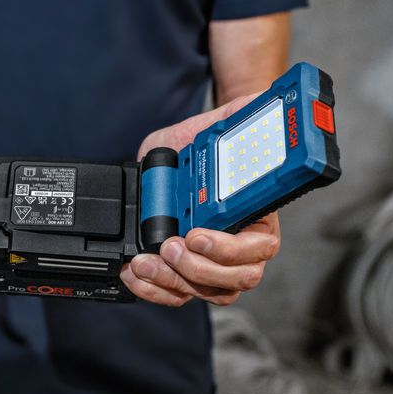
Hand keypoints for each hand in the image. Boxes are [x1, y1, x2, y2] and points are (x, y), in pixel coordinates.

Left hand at [121, 93, 280, 306]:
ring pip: (205, 292)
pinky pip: (177, 294)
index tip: (197, 233)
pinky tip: (134, 273)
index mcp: (257, 216)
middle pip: (234, 279)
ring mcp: (211, 263)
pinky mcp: (183, 271)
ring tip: (143, 262)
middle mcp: (239, 247)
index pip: (258, 247)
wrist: (180, 154)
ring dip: (172, 281)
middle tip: (170, 245)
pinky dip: (154, 290)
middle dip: (198, 268)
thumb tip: (256, 99)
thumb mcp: (217, 124)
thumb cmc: (204, 144)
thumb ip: (238, 114)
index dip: (229, 249)